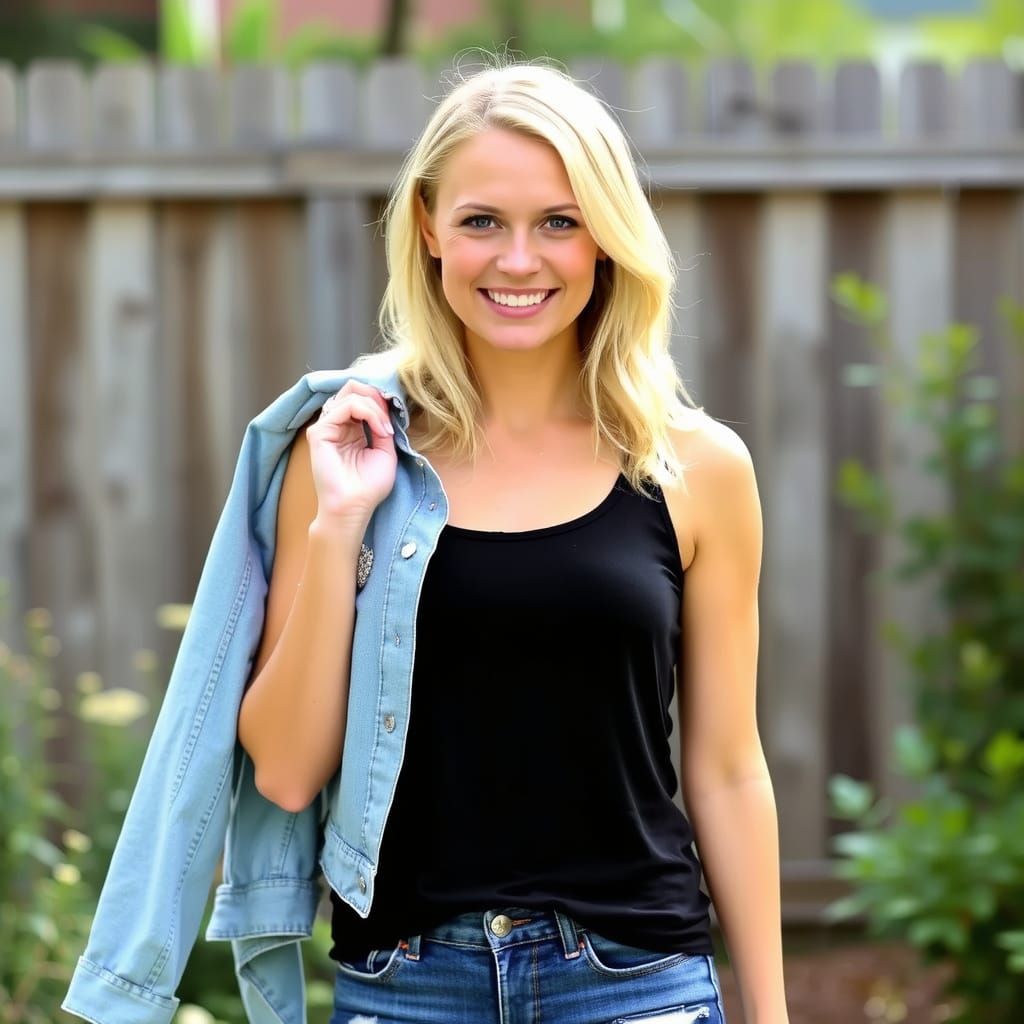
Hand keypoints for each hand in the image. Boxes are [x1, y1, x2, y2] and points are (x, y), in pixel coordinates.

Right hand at [305, 380, 397, 524]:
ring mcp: (327, 427)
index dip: (381, 400)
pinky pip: (347, 406)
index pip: (362, 397)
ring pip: (352, 394)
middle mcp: (337, 425)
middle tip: (390, 418)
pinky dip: (369, 413)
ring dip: (376, 408)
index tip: (397, 416)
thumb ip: (382, 426)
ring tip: (386, 429)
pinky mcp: (320, 432)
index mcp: (350, 428)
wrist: (354, 507)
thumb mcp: (385, 450)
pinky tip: (380, 431)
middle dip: (377, 397)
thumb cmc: (368, 487)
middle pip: (353, 388)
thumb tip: (386, 405)